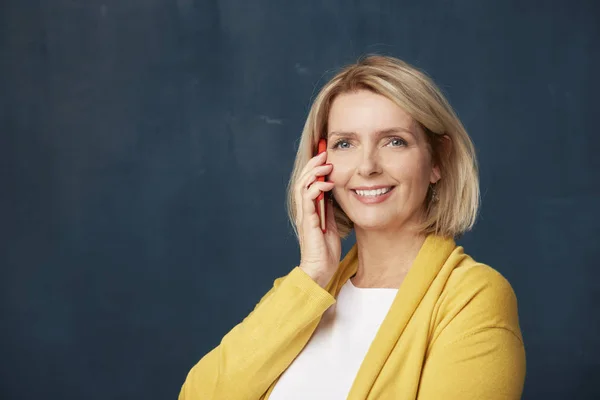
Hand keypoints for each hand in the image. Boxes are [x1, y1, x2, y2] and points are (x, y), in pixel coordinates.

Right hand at [294, 151, 340, 287]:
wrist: (320, 270)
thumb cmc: (325, 251)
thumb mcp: (332, 223)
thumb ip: (330, 208)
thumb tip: (334, 192)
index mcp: (309, 209)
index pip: (308, 182)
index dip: (314, 167)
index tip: (325, 155)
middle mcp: (304, 210)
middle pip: (302, 179)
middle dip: (313, 164)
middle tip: (324, 152)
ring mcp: (304, 215)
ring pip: (303, 186)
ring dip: (314, 172)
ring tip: (326, 164)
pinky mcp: (308, 222)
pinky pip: (308, 199)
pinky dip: (316, 188)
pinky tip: (327, 184)